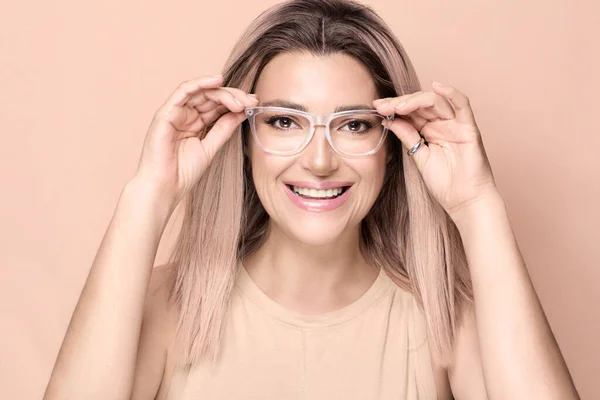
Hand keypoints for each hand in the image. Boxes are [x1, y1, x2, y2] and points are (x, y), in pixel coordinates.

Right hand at [132, 74, 257, 208]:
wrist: (165, 187)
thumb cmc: (183, 173)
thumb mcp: (211, 147)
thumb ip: (224, 128)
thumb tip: (242, 112)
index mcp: (195, 124)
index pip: (217, 106)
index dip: (236, 102)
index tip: (254, 104)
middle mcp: (184, 116)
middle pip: (211, 96)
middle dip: (233, 96)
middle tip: (251, 101)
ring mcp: (174, 113)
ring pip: (201, 92)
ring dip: (222, 92)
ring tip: (240, 99)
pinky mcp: (165, 113)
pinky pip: (183, 91)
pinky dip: (200, 83)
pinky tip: (217, 80)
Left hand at [374, 81, 497, 219]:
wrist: (464, 201)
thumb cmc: (444, 183)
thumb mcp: (418, 156)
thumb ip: (407, 136)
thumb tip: (388, 120)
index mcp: (429, 130)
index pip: (410, 112)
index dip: (393, 108)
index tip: (375, 107)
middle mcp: (442, 124)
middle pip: (420, 104)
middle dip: (399, 103)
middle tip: (382, 105)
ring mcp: (455, 124)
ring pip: (436, 102)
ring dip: (415, 100)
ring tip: (398, 105)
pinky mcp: (469, 128)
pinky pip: (462, 105)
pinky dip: (451, 93)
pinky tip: (436, 86)